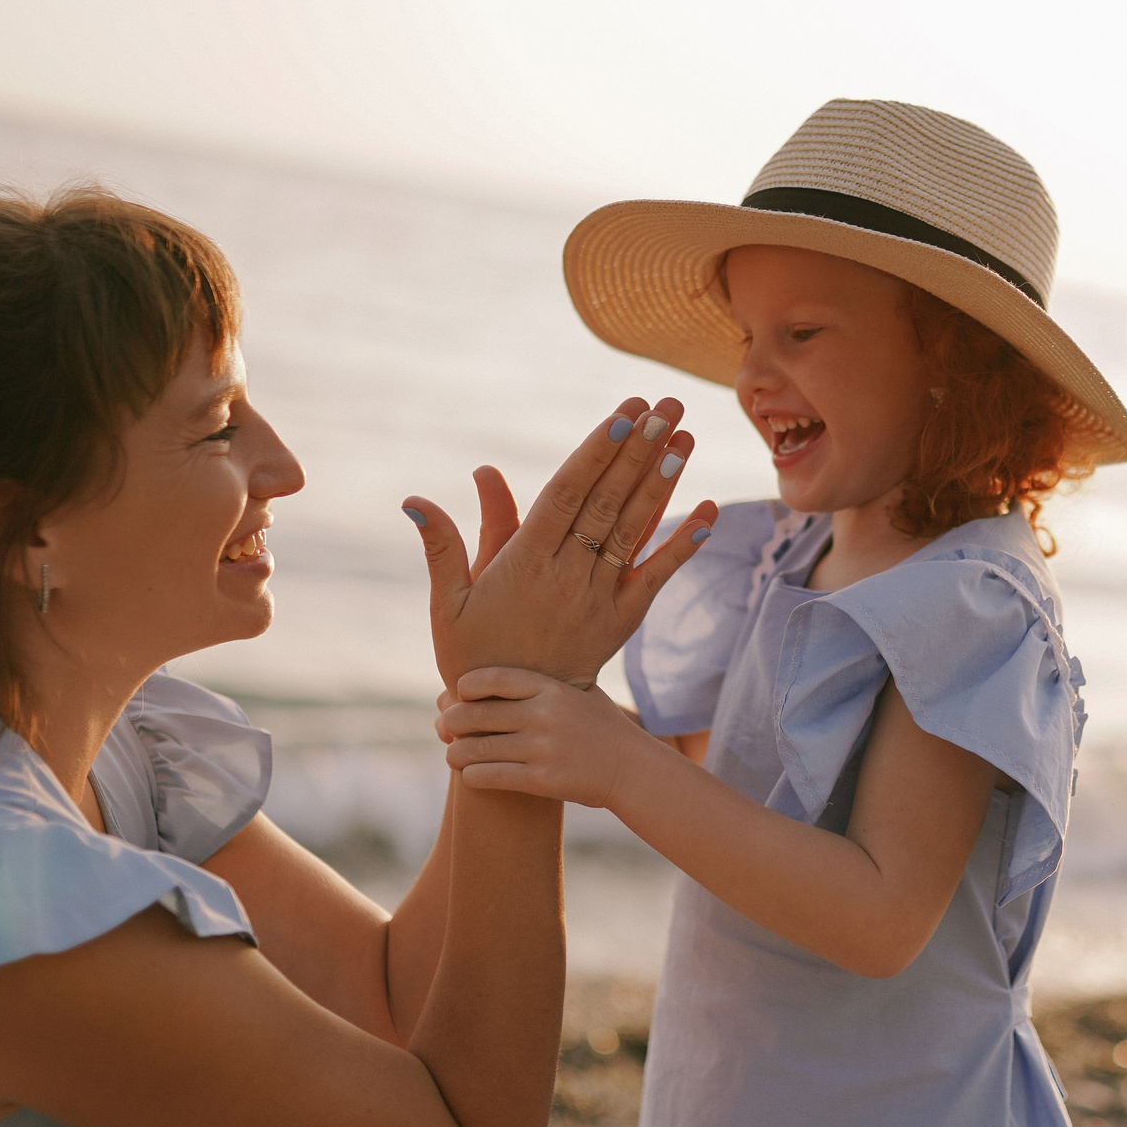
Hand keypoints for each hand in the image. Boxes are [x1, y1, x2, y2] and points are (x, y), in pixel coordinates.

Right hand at [406, 397, 715, 688]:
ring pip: (635, 530)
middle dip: (640, 450)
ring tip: (686, 435)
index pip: (566, 496)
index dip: (597, 454)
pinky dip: (684, 544)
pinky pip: (657, 576)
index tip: (624, 416)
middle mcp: (567, 575)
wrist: (513, 719)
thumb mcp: (448, 601)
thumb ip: (444, 544)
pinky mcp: (623, 619)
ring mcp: (599, 597)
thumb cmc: (473, 652)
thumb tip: (416, 498)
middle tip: (665, 406)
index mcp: (524, 563)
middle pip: (608, 502)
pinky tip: (710, 511)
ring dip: (664, 481)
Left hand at [439, 667, 658, 809]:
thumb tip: (501, 676)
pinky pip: (489, 776)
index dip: (467, 685)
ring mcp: (543, 748)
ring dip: (456, 752)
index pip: (494, 678)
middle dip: (452, 721)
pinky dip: (472, 776)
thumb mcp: (581, 693)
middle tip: (444, 727)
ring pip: (475, 748)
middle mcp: (545, 715)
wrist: (633, 770)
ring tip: (453, 754)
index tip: (459, 693)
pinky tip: (470, 775)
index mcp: (552, 689)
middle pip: (476, 714)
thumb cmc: (603, 729)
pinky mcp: (542, 780)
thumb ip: (546, 683)